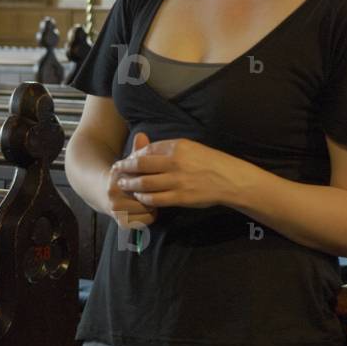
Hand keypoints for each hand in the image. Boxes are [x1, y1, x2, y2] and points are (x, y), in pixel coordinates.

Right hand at [105, 131, 158, 229]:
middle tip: (159, 190)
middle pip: (148, 197)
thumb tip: (142, 135)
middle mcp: (114, 195)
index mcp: (117, 177)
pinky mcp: (121, 223)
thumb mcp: (128, 161)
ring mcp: (116, 210)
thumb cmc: (122, 174)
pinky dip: (148, 217)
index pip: (145, 181)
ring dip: (153, 206)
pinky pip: (144, 222)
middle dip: (156, 194)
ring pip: (147, 210)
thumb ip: (137, 150)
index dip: (154, 179)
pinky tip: (146, 210)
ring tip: (152, 200)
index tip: (157, 177)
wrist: (100, 191)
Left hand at [111, 134, 232, 209]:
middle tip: (116, 171)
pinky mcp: (181, 197)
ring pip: (145, 183)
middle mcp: (176, 162)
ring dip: (131, 184)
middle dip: (125, 168)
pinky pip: (156, 199)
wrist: (230, 180)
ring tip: (124, 184)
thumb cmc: (211, 162)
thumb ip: (170, 148)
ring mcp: (178, 181)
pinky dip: (145, 198)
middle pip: (141, 165)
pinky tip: (140, 197)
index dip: (133, 155)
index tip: (126, 159)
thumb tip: (147, 151)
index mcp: (178, 147)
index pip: (148, 150)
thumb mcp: (192, 147)